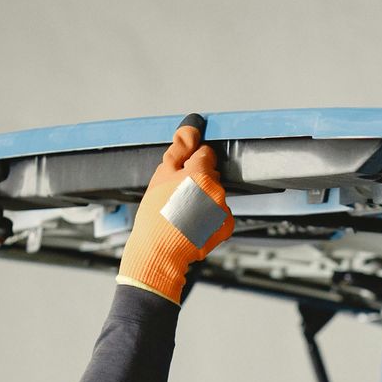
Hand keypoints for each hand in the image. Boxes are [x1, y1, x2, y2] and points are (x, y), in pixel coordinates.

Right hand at [117, 114, 234, 303]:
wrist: (158, 252)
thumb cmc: (155, 215)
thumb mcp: (161, 175)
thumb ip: (179, 148)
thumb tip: (191, 129)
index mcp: (201, 173)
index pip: (206, 154)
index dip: (193, 163)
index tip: (183, 175)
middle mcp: (217, 190)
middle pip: (211, 176)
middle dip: (198, 182)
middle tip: (178, 198)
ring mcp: (223, 209)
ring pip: (215, 196)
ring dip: (204, 201)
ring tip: (184, 214)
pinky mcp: (226, 226)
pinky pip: (220, 215)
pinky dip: (210, 218)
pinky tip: (193, 224)